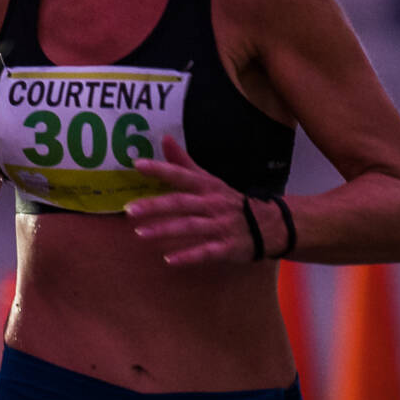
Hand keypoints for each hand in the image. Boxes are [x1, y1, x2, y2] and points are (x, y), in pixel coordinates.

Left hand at [125, 136, 261, 267]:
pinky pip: (206, 252)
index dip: (161, 169)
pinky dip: (189, 256)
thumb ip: (184, 162)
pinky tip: (169, 260)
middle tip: (130, 210)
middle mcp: (213, 204)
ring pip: (190, 227)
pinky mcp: (227, 247)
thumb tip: (164, 139)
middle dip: (156, 206)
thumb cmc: (230, 202)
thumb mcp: (209, 180)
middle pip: (182, 203)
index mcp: (207, 186)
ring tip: (140, 234)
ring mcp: (221, 226)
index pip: (182, 175)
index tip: (138, 164)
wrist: (269, 225)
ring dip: (166, 230)